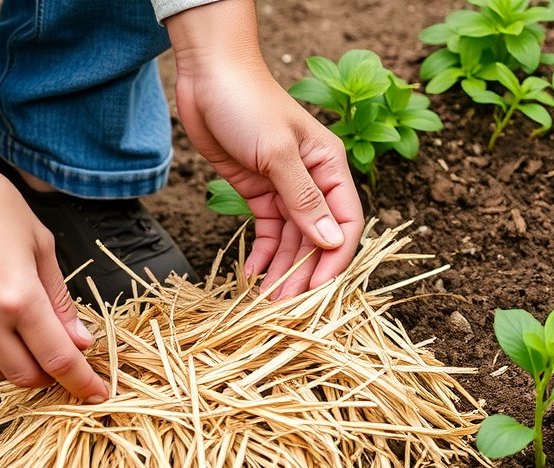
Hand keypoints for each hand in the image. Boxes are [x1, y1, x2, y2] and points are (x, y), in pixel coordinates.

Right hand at [0, 109, 108, 401]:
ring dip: (17, 365)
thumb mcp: (40, 245)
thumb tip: (81, 342)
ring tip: (26, 337)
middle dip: (50, 376)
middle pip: (25, 377)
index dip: (82, 383)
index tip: (98, 394)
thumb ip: (60, 301)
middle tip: (62, 359)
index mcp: (19, 299)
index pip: (59, 360)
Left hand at [166, 0, 363, 298]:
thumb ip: (303, 200)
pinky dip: (262, 255)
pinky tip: (252, 275)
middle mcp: (314, 181)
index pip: (346, 224)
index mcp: (331, 168)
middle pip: (317, 240)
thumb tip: (331, 243)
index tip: (318, 289)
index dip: (335, 260)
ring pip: (292, 241)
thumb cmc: (248, 102)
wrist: (207, 74)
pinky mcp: (258, 191)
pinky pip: (268, 232)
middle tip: (285, 305)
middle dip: (304, 273)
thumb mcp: (277, 153)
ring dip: (282, 270)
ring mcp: (285, 188)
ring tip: (267, 300)